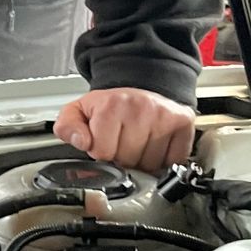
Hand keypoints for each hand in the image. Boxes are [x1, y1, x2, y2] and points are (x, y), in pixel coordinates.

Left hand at [54, 88, 194, 173]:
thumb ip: (67, 127)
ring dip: (142, 161)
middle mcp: (141, 108)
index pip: (103, 153)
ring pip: (150, 164)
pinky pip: (173, 160)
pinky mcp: (183, 123)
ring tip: (138, 142)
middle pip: (127, 161)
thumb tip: (80, 141)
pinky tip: (155, 146)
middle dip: (121, 157)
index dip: (101, 151)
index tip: (104, 140)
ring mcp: (164, 116)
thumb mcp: (78, 111)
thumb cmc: (110, 104)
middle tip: (122, 141)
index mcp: (111, 106)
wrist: (141, 86)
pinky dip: (163, 160)